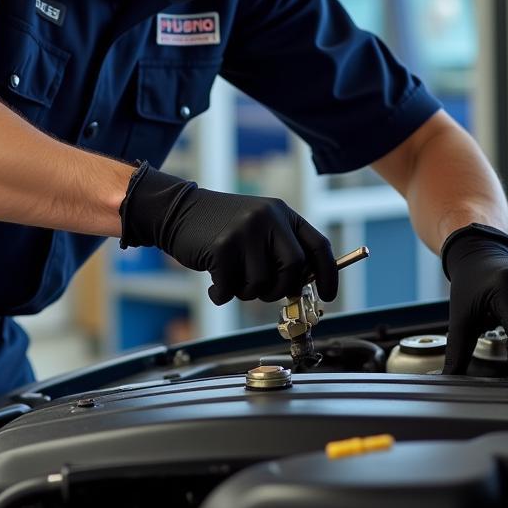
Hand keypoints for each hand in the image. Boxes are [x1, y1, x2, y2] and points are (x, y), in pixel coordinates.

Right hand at [119, 163, 337, 305]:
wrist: (178, 211)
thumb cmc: (222, 227)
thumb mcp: (258, 227)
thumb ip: (281, 250)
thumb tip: (305, 287)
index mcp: (282, 213)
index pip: (318, 246)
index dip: (329, 275)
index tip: (328, 296)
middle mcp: (268, 218)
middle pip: (294, 269)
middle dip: (281, 289)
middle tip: (263, 290)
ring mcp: (245, 231)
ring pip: (262, 283)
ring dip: (246, 292)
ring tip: (232, 278)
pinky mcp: (222, 246)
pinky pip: (231, 288)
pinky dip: (222, 294)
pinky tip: (214, 284)